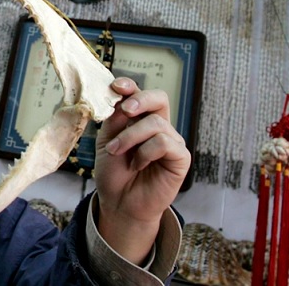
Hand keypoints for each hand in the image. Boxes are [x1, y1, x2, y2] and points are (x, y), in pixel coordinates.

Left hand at [93, 77, 190, 263]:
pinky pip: (164, 143)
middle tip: (125, 110)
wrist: (118, 203)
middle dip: (140, 99)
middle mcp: (159, 126)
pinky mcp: (180, 158)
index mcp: (140, 119)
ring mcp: (171, 141)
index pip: (141, 94)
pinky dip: (146, 152)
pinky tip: (137, 164)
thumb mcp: (107, 140)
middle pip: (159, 98)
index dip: (130, 86)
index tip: (115, 86)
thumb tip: (120, 96)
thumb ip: (115, 119)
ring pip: (156, 123)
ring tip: (117, 152)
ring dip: (130, 136)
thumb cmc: (114, 172)